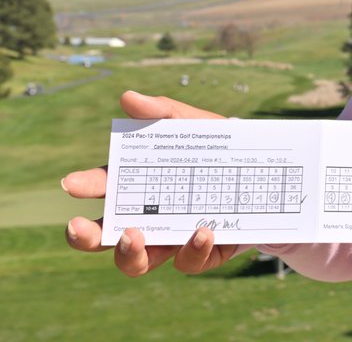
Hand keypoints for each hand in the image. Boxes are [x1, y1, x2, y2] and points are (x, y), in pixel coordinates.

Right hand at [62, 90, 238, 276]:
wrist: (271, 167)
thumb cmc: (221, 144)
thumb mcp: (197, 125)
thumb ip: (165, 112)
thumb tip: (129, 98)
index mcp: (142, 184)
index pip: (106, 188)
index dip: (86, 185)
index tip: (72, 182)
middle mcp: (152, 217)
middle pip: (108, 238)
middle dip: (88, 237)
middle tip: (81, 228)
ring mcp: (176, 238)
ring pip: (140, 262)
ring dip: (131, 253)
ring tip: (136, 234)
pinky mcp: (208, 252)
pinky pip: (191, 262)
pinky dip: (192, 251)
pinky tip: (202, 231)